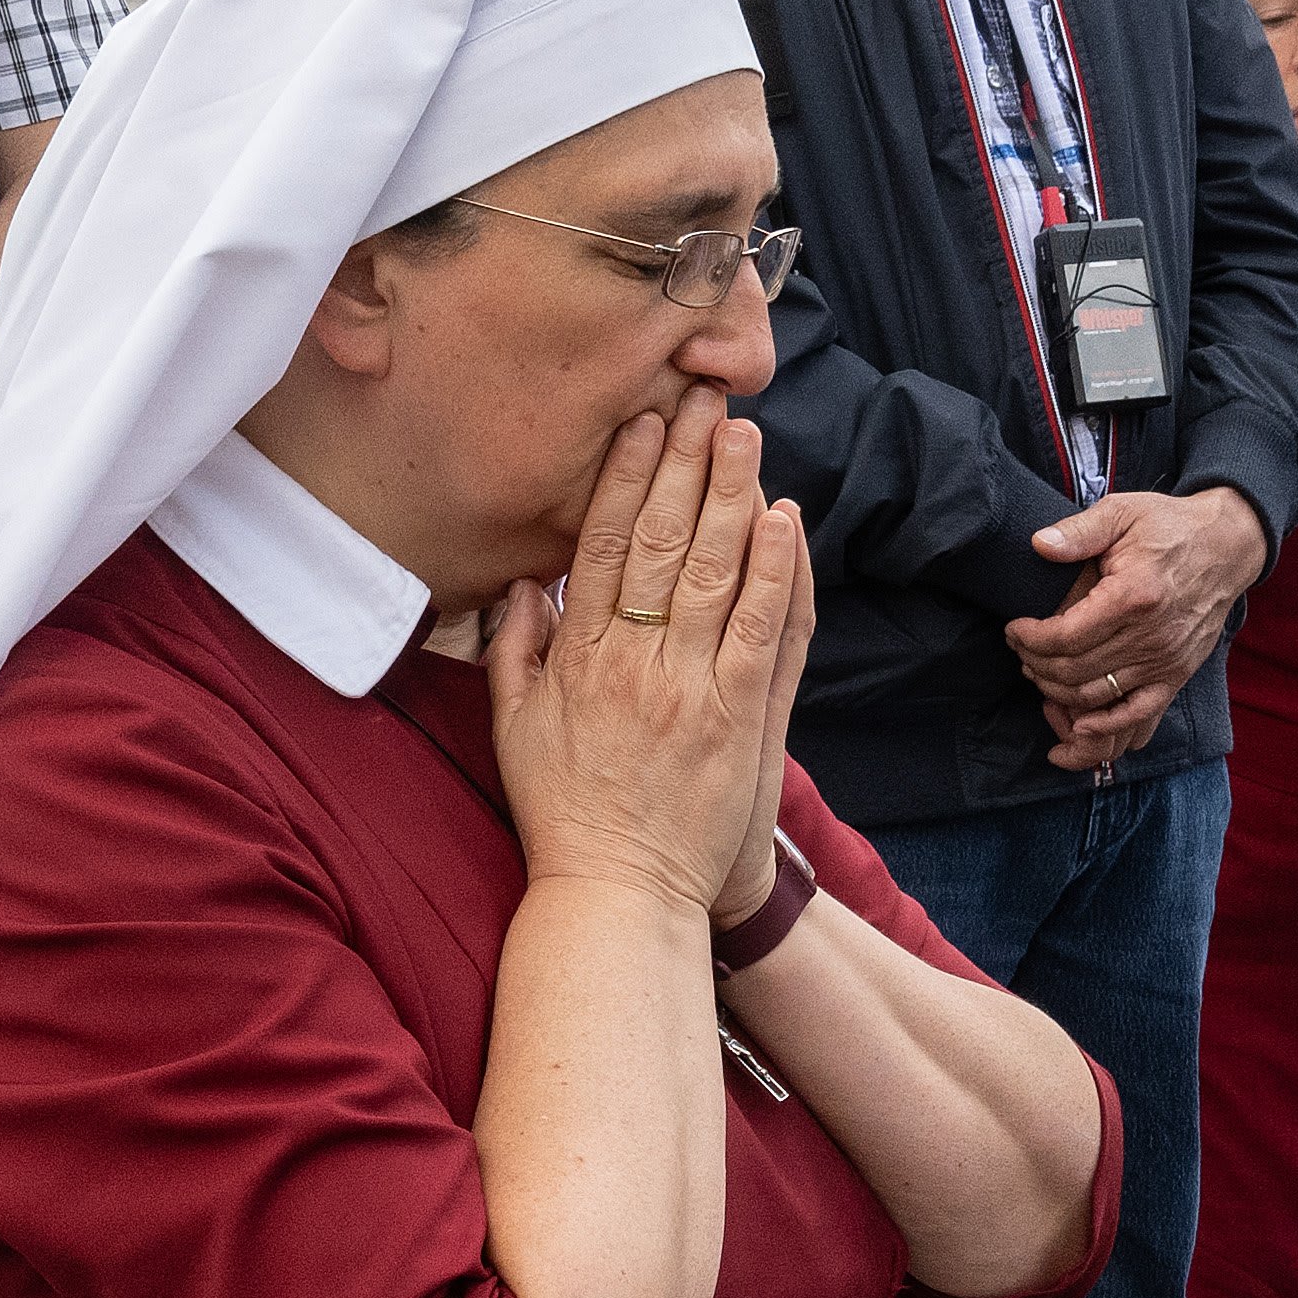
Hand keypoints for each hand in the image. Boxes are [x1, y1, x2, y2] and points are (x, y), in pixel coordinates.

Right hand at [491, 391, 813, 917]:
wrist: (617, 895)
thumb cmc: (565, 815)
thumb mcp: (514, 730)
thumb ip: (514, 652)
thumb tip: (521, 584)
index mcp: (576, 658)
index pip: (602, 545)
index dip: (626, 478)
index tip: (643, 425)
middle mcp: (631, 661)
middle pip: (662, 541)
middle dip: (685, 464)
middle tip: (705, 402)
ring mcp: (687, 687)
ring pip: (715, 572)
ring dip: (733, 496)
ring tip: (746, 436)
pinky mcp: (734, 718)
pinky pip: (760, 629)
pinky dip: (774, 571)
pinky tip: (783, 521)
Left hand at [1007, 480, 1269, 778]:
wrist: (1227, 547)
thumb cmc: (1169, 526)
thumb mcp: (1123, 512)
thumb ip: (1079, 531)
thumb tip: (1038, 545)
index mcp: (1133, 595)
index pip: (1065, 636)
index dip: (1029, 639)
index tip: (1014, 629)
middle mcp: (1151, 636)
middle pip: (1074, 671)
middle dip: (1035, 664)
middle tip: (1021, 649)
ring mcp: (1166, 661)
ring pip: (1095, 696)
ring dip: (1057, 691)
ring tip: (1038, 671)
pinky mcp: (1176, 676)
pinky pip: (1138, 716)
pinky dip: (1105, 727)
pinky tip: (1077, 725)